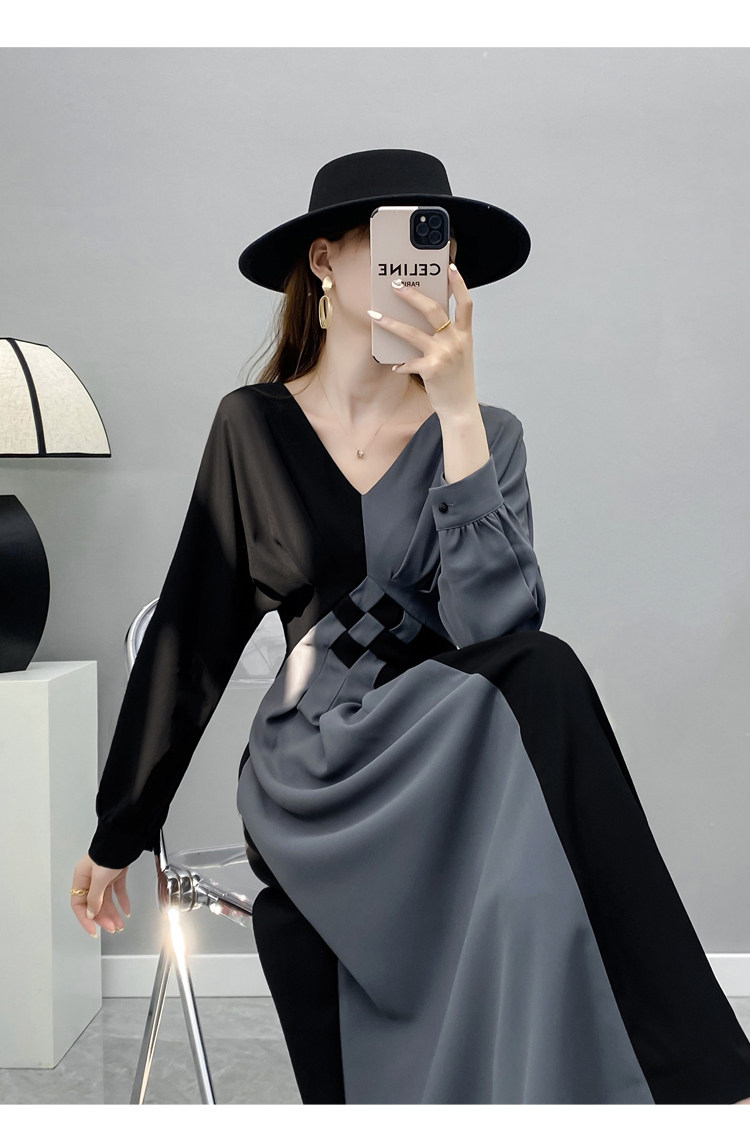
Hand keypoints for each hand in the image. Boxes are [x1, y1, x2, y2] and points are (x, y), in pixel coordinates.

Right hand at [70, 854, 130, 936]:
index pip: (79, 904)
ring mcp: (104, 875)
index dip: (85, 919)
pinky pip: (117, 891)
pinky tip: (126, 910)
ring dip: (113, 913)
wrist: (125, 838)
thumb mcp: (99, 878)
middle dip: (103, 918)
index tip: (93, 930)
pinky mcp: (116, 873)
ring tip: (120, 924)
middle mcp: (91, 877)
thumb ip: (94, 898)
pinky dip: (122, 901)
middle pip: (94, 904)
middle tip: (112, 928)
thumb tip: (90, 913)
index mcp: (81, 877)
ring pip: (106, 899)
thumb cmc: (109, 852)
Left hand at [367, 262, 476, 418]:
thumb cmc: (457, 380)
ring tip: (374, 315)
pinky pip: (408, 361)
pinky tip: (394, 366)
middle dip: (412, 295)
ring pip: (412, 332)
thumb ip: (448, 336)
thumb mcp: (460, 353)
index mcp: (465, 335)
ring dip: (390, 322)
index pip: (466, 303)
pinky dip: (400, 364)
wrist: (461, 408)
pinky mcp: (431, 369)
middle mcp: (456, 341)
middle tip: (396, 285)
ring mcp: (444, 354)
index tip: (449, 268)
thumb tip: (423, 321)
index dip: (459, 284)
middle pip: (433, 310)